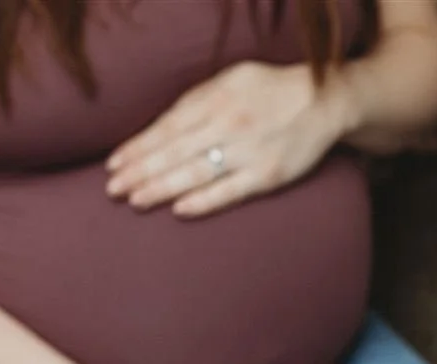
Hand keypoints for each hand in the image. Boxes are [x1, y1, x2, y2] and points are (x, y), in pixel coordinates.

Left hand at [106, 61, 357, 218]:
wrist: (325, 100)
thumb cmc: (269, 92)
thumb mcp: (232, 80)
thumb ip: (198, 101)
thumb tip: (159, 127)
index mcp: (218, 97)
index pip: (168, 126)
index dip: (139, 146)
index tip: (114, 164)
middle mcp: (230, 122)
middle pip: (176, 151)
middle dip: (140, 170)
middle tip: (112, 190)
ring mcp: (249, 150)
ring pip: (196, 172)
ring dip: (161, 187)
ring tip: (134, 200)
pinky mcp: (267, 174)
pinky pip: (230, 190)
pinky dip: (203, 200)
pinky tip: (178, 209)